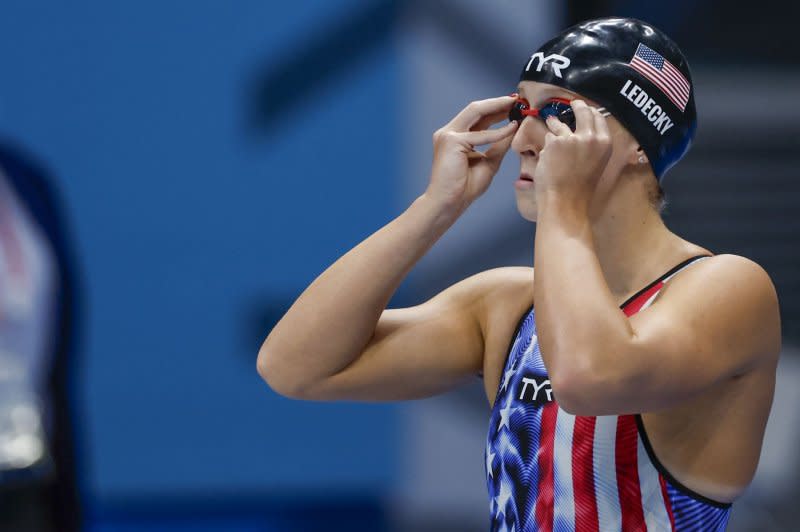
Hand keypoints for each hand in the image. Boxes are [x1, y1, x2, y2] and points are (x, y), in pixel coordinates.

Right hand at [425, 95, 517, 213]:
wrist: (448, 203)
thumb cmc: (464, 188)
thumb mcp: (488, 162)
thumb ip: (498, 146)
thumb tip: (513, 129)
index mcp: (455, 137)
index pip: (476, 117)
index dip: (495, 109)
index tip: (513, 106)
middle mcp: (449, 133)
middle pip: (475, 109)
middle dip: (497, 103)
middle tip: (516, 100)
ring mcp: (448, 135)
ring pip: (475, 112)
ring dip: (497, 107)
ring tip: (514, 105)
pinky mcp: (451, 142)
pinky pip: (480, 134)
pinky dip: (498, 132)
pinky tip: (512, 128)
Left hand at [533, 100, 612, 210]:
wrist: (566, 202)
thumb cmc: (579, 188)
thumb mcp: (595, 163)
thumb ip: (591, 145)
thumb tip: (580, 130)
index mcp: (604, 143)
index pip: (598, 116)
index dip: (589, 111)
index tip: (582, 108)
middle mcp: (591, 137)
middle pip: (583, 111)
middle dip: (576, 105)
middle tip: (571, 104)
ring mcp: (572, 138)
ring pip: (559, 124)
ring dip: (554, 126)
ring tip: (552, 129)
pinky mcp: (555, 142)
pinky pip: (548, 137)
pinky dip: (547, 146)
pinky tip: (548, 159)